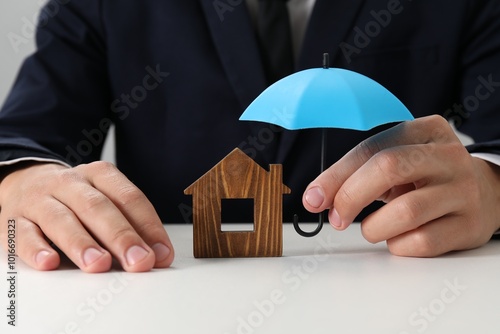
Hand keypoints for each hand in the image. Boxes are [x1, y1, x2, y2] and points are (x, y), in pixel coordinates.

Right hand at [0, 161, 173, 271]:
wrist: (25, 181)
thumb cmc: (77, 199)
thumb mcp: (106, 201)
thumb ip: (133, 226)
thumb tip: (159, 256)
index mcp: (100, 175)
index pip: (129, 198)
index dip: (148, 226)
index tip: (161, 254)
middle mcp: (70, 183)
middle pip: (98, 207)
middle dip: (121, 236)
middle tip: (139, 261)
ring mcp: (40, 200)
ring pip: (61, 219)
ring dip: (82, 243)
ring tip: (99, 264)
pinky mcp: (14, 220)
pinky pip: (23, 234)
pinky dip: (36, 249)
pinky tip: (50, 263)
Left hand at [303, 115, 499, 256]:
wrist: (483, 193)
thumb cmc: (425, 177)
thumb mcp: (395, 162)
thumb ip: (355, 174)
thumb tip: (315, 198)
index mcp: (425, 130)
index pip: (370, 149)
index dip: (335, 176)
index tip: (313, 199)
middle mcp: (448, 156)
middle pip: (387, 169)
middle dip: (350, 197)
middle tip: (336, 218)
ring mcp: (463, 190)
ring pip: (405, 211)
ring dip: (374, 227)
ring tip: (372, 228)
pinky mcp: (469, 225)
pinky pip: (421, 242)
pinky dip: (397, 245)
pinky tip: (399, 238)